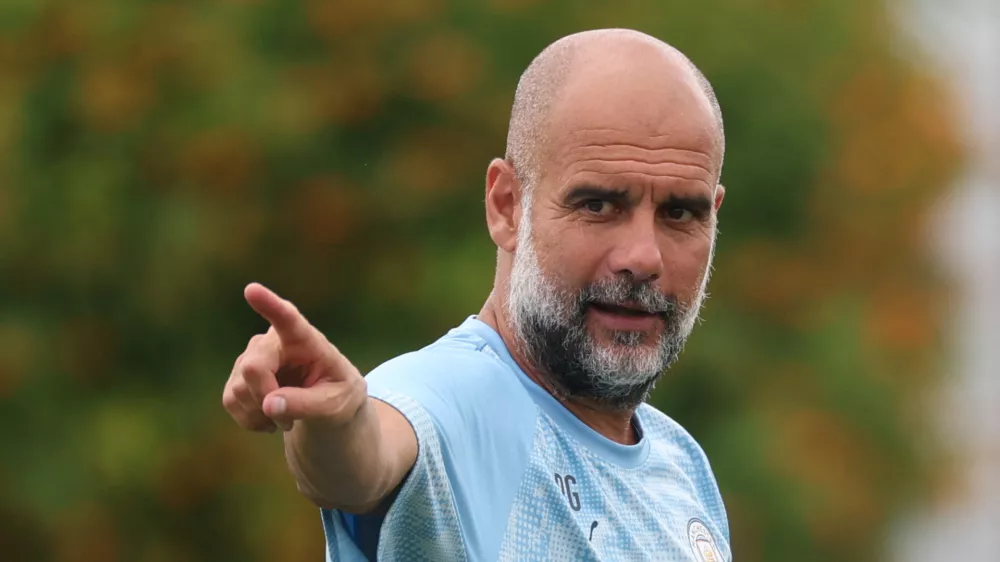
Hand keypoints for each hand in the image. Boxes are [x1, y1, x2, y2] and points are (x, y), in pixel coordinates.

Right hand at [223, 283, 365, 432]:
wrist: (327, 404)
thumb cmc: (338, 395)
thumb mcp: (335, 405)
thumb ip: (306, 404)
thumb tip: (268, 404)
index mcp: (306, 339)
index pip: (288, 318)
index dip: (269, 304)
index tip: (251, 290)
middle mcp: (274, 341)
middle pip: (254, 367)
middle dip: (266, 399)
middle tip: (289, 421)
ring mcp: (252, 356)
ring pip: (239, 388)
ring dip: (260, 413)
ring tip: (286, 417)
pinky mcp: (238, 375)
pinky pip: (230, 400)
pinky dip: (250, 419)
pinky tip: (269, 419)